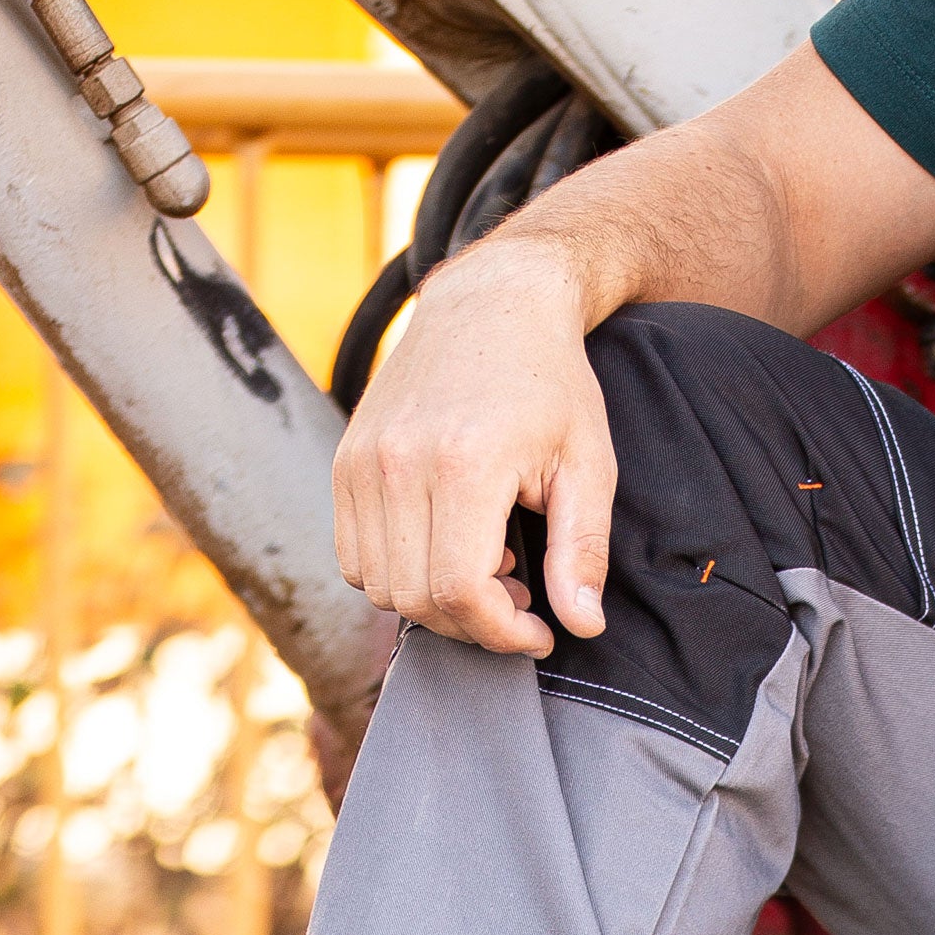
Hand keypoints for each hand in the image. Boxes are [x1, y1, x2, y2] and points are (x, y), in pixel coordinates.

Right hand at [332, 241, 615, 657]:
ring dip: (434, 603)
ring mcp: (362, 460)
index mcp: (463, 462)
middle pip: (417, 599)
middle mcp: (398, 462)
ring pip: (379, 586)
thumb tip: (582, 626)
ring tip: (487, 569)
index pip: (460, 592)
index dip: (501, 633)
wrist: (493, 300)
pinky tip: (448, 547)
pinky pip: (354, 556)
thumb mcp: (589, 464)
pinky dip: (398, 574)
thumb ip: (582, 551)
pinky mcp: (346, 460)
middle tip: (518, 600)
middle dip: (473, 625)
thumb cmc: (550, 381)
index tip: (539, 632)